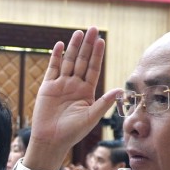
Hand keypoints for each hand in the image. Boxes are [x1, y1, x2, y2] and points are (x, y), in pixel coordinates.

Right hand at [26, 27, 116, 169]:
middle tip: (93, 29)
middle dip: (87, 45)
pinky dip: (56, 57)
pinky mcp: (48, 87)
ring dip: (73, 47)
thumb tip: (121, 90)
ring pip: (68, 62)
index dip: (97, 55)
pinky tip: (60, 45)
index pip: (93, 69)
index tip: (102, 41)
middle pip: (82, 61)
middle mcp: (75, 85)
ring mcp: (61, 85)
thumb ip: (104, 102)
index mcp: (86, 92)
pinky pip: (53, 69)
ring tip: (78, 32)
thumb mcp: (92, 117)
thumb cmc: (73, 132)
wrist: (51, 140)